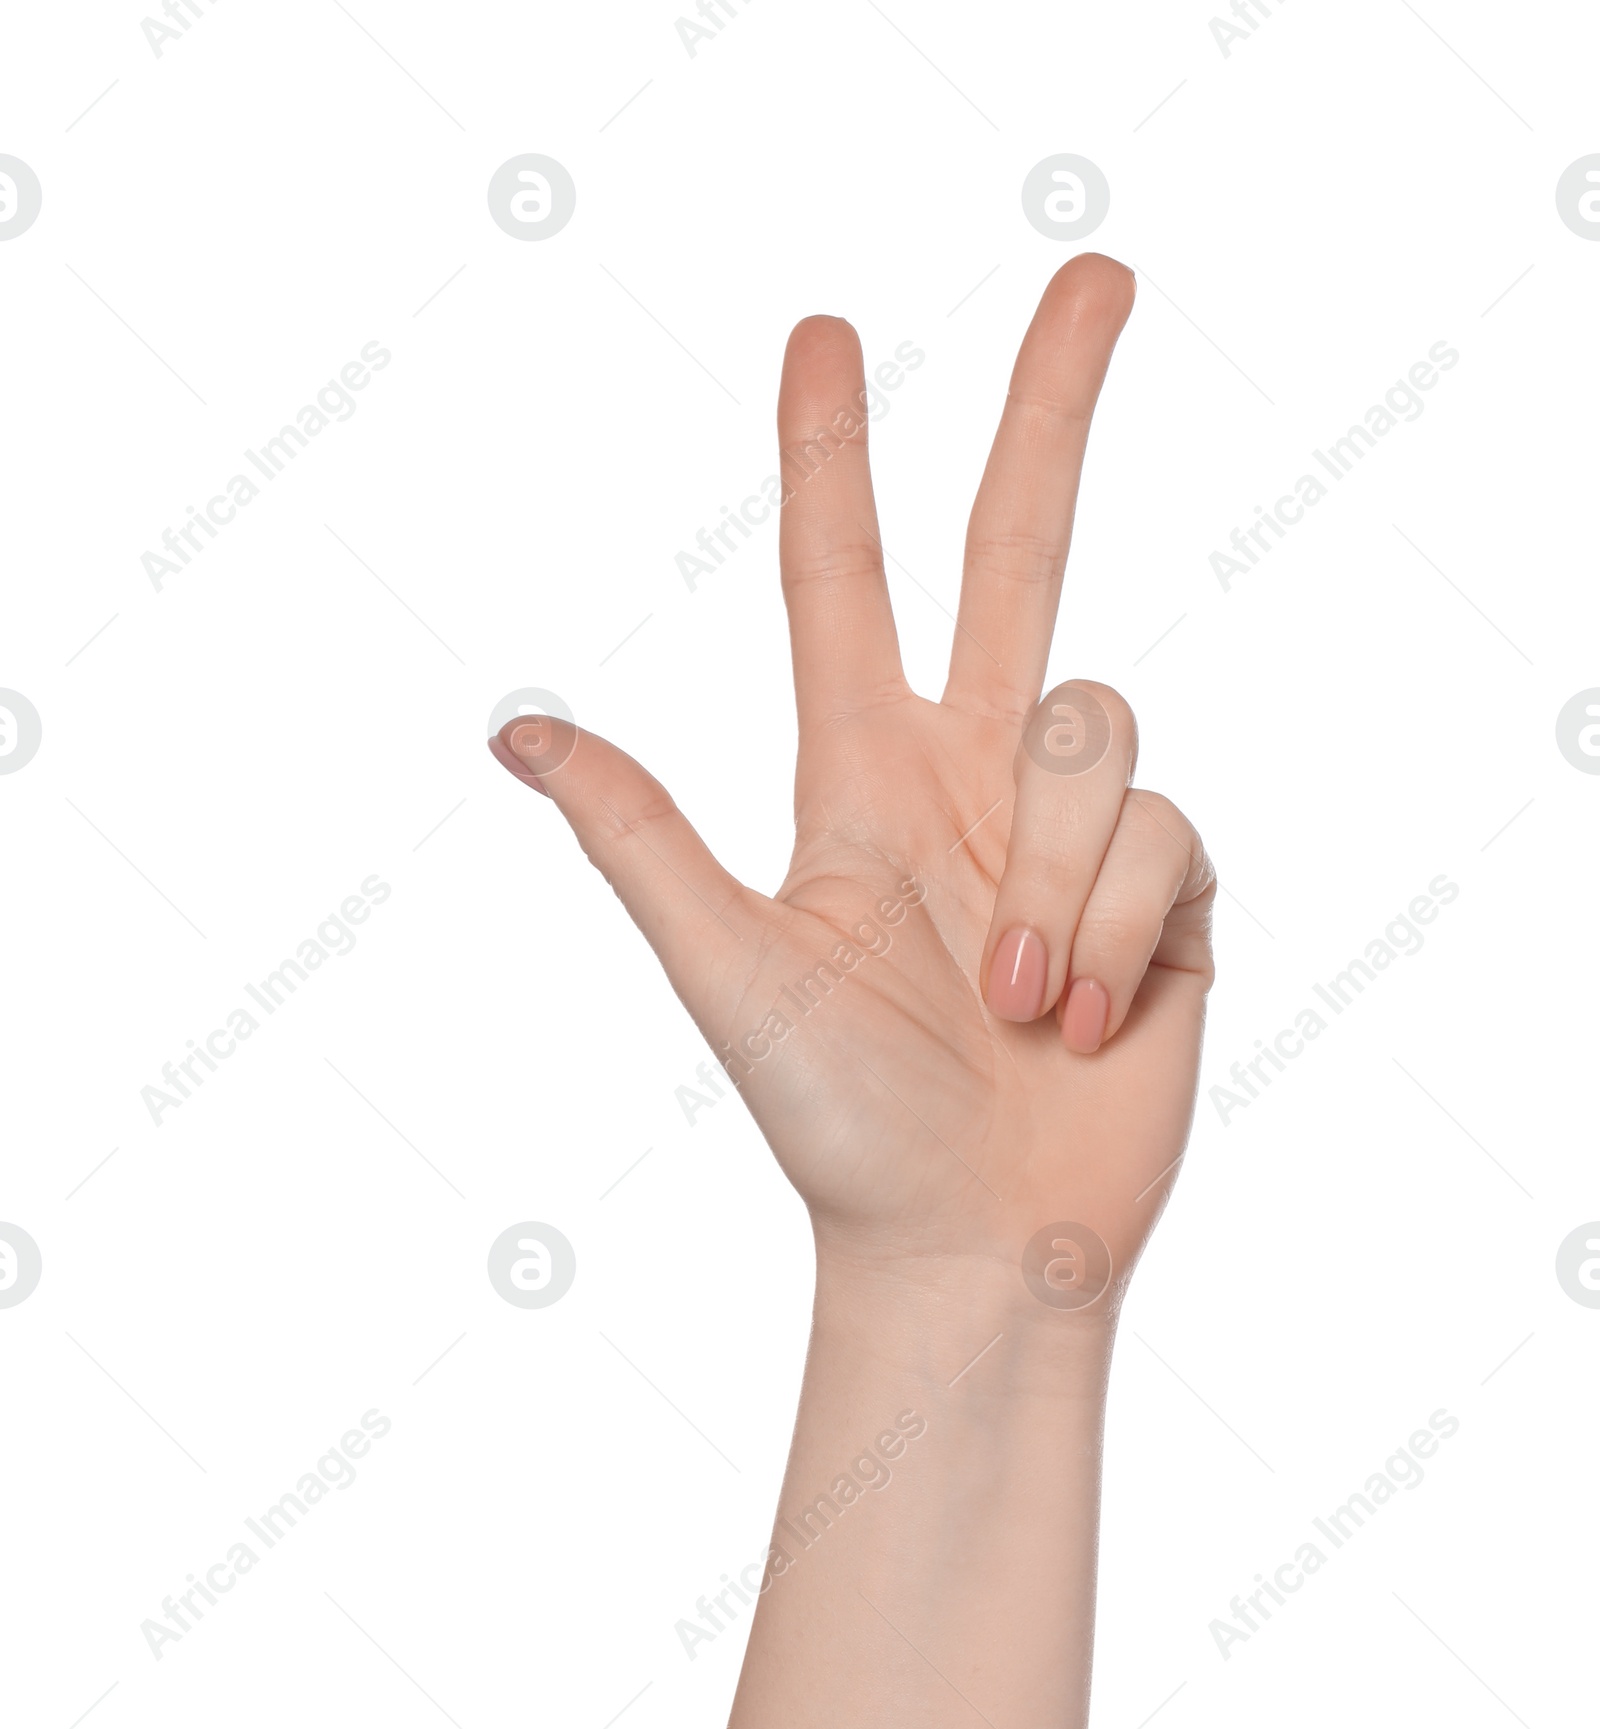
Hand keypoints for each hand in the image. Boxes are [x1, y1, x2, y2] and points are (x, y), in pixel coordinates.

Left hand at [491, 256, 1213, 1314]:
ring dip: (1053, 875)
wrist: (977, 1251)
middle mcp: (972, 781)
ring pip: (1100, 726)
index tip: (826, 333)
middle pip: (1021, 548)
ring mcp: (1077, 834)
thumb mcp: (732, 973)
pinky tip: (1081, 1022)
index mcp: (858, 781)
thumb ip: (644, 839)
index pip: (844, 581)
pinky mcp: (1171, 897)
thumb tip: (516, 729)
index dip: (833, 456)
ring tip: (1009, 1002)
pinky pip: (1170, 834)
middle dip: (1053, 406)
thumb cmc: (842, 1132)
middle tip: (1101, 271)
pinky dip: (1118, 933)